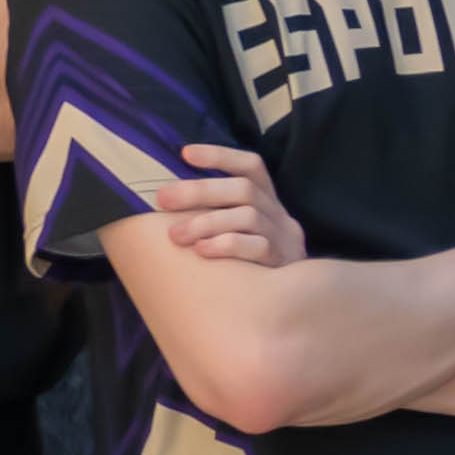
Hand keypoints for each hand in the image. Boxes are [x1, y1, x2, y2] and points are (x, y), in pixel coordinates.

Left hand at [158, 143, 307, 267]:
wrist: (293, 301)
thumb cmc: (249, 261)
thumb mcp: (241, 230)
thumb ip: (217, 212)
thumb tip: (166, 197)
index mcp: (267, 200)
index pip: (251, 166)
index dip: (220, 156)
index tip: (185, 154)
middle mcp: (278, 214)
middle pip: (244, 189)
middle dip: (199, 191)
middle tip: (162, 199)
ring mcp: (284, 238)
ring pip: (248, 216)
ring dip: (206, 222)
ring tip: (175, 235)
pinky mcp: (282, 262)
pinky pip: (257, 247)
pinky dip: (225, 246)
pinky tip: (201, 251)